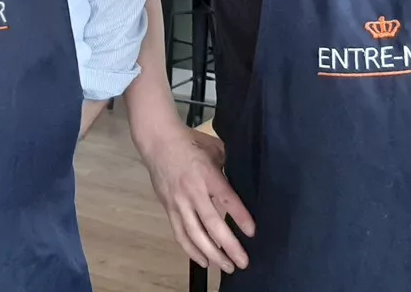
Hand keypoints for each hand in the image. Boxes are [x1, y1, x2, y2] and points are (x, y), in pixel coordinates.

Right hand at [138, 125, 254, 272]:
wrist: (159, 142)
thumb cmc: (190, 143)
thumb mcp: (214, 149)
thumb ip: (228, 166)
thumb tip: (243, 180)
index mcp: (207, 175)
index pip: (226, 198)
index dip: (239, 216)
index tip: (251, 232)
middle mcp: (193, 191)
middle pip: (212, 223)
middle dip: (229, 245)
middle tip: (242, 262)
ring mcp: (179, 202)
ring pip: (195, 234)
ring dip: (211, 254)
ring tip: (226, 267)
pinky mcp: (169, 208)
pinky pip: (180, 233)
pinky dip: (191, 250)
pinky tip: (204, 261)